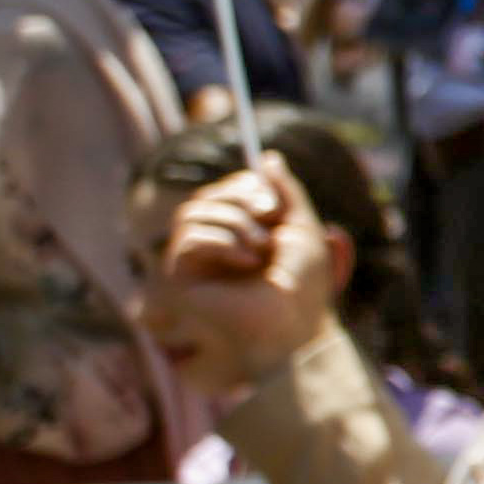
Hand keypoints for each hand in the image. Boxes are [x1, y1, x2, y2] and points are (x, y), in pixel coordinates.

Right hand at [137, 163, 342, 397]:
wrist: (297, 325)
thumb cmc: (304, 285)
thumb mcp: (303, 228)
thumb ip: (286, 192)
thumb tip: (268, 159)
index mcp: (236, 234)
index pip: (224, 190)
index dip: (245, 186)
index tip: (275, 204)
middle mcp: (209, 247)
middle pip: (205, 197)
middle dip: (241, 198)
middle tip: (270, 215)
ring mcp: (191, 263)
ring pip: (193, 213)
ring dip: (237, 224)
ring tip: (261, 251)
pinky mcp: (179, 279)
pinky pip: (188, 238)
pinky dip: (223, 243)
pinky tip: (247, 263)